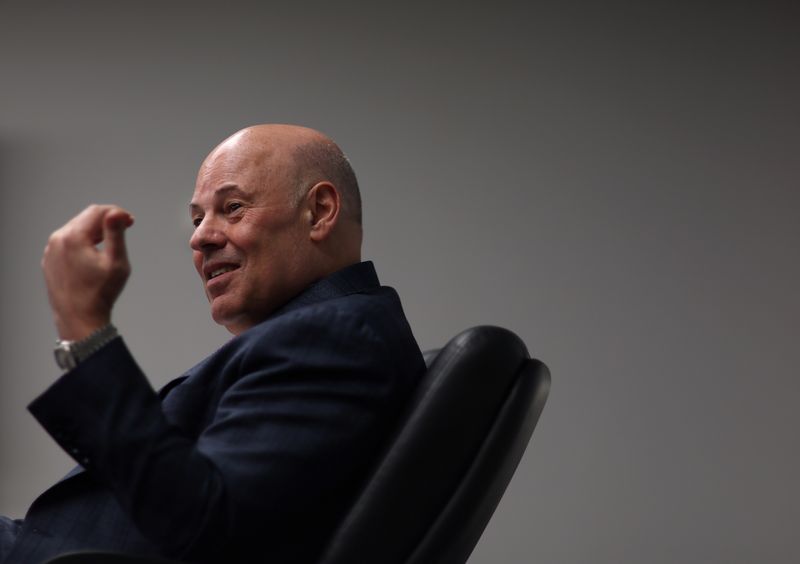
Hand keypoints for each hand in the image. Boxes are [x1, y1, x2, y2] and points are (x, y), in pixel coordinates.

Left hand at [42, 204, 133, 339]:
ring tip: (110, 243)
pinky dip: (82, 242)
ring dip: (94, 231)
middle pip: (85, 218)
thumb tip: (116, 213)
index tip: (130, 222)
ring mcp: (51, 251)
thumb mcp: (116, 262)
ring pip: (76, 229)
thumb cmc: (99, 294)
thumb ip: (116, 233)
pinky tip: (94, 254)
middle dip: (106, 220)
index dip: (116, 213)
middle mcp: (57, 240)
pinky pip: (67, 242)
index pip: (97, 211)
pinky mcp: (50, 261)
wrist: (78, 319)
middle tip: (124, 229)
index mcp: (73, 237)